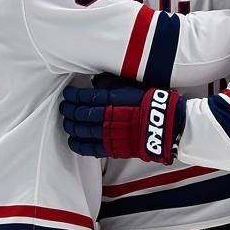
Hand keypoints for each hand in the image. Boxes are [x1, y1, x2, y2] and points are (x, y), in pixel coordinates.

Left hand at [60, 85, 183, 163]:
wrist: (164, 124)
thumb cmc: (149, 102)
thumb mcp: (130, 85)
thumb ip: (111, 82)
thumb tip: (96, 80)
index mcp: (110, 99)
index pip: (83, 97)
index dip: (72, 96)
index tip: (68, 94)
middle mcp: (106, 116)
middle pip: (79, 114)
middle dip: (69, 111)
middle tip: (64, 108)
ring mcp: (108, 133)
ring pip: (82, 131)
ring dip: (71, 127)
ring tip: (67, 123)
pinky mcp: (113, 147)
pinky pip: (90, 148)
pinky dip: (79, 145)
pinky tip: (73, 141)